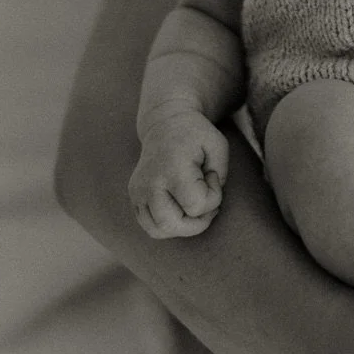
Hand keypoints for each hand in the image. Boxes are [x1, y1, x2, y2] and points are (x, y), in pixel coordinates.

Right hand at [128, 111, 229, 237]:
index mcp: (172, 168)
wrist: (165, 123)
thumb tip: (207, 204)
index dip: (213, 198)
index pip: (196, 205)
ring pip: (158, 230)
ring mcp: (138, 191)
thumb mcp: (218, 145)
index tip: (211, 177)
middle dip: (197, 223)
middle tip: (208, 204)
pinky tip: (181, 209)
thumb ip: (220, 174)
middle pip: (172, 225)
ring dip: (182, 227)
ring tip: (194, 207)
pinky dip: (168, 225)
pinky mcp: (134, 197)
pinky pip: (150, 226)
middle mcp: (150, 182)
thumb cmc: (196, 136)